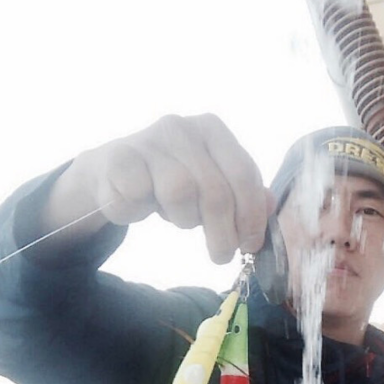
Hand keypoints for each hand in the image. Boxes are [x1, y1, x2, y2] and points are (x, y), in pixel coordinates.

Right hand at [45, 114, 273, 262]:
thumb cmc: (170, 180)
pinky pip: (140, 195)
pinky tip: (140, 207)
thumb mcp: (211, 184)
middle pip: (216, 190)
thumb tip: (270, 206)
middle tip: (220, 255)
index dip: (251, 217)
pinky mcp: (119, 157)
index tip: (249, 245)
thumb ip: (243, 192)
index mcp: (212, 130)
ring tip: (178, 218)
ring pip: (180, 192)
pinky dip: (143, 212)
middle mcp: (182, 127)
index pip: (244, 174)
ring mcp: (148, 139)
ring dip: (183, 219)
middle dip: (222, 232)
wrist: (112, 172)